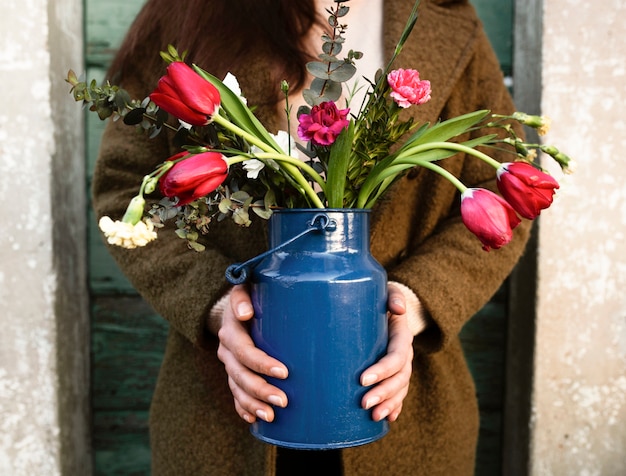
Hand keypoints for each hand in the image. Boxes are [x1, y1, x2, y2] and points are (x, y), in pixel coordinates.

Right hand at [216, 285, 288, 423]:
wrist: (235, 305)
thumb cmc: (251, 296)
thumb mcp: (246, 288)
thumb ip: (244, 296)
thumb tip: (247, 311)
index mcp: (231, 331)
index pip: (245, 351)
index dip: (261, 364)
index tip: (284, 372)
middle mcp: (226, 350)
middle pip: (240, 375)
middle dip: (261, 390)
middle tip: (283, 401)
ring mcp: (228, 364)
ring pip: (237, 389)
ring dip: (253, 404)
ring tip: (271, 416)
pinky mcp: (232, 374)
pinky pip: (234, 395)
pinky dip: (243, 409)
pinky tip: (253, 420)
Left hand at [359, 283, 414, 421]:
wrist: (388, 307)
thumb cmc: (381, 299)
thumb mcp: (388, 291)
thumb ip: (393, 295)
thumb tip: (397, 308)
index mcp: (402, 336)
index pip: (396, 357)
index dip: (382, 370)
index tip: (362, 379)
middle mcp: (405, 354)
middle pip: (399, 378)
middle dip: (384, 393)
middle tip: (364, 404)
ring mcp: (402, 366)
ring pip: (400, 389)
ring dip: (389, 404)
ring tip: (374, 416)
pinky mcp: (395, 374)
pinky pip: (399, 394)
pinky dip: (395, 407)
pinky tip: (388, 420)